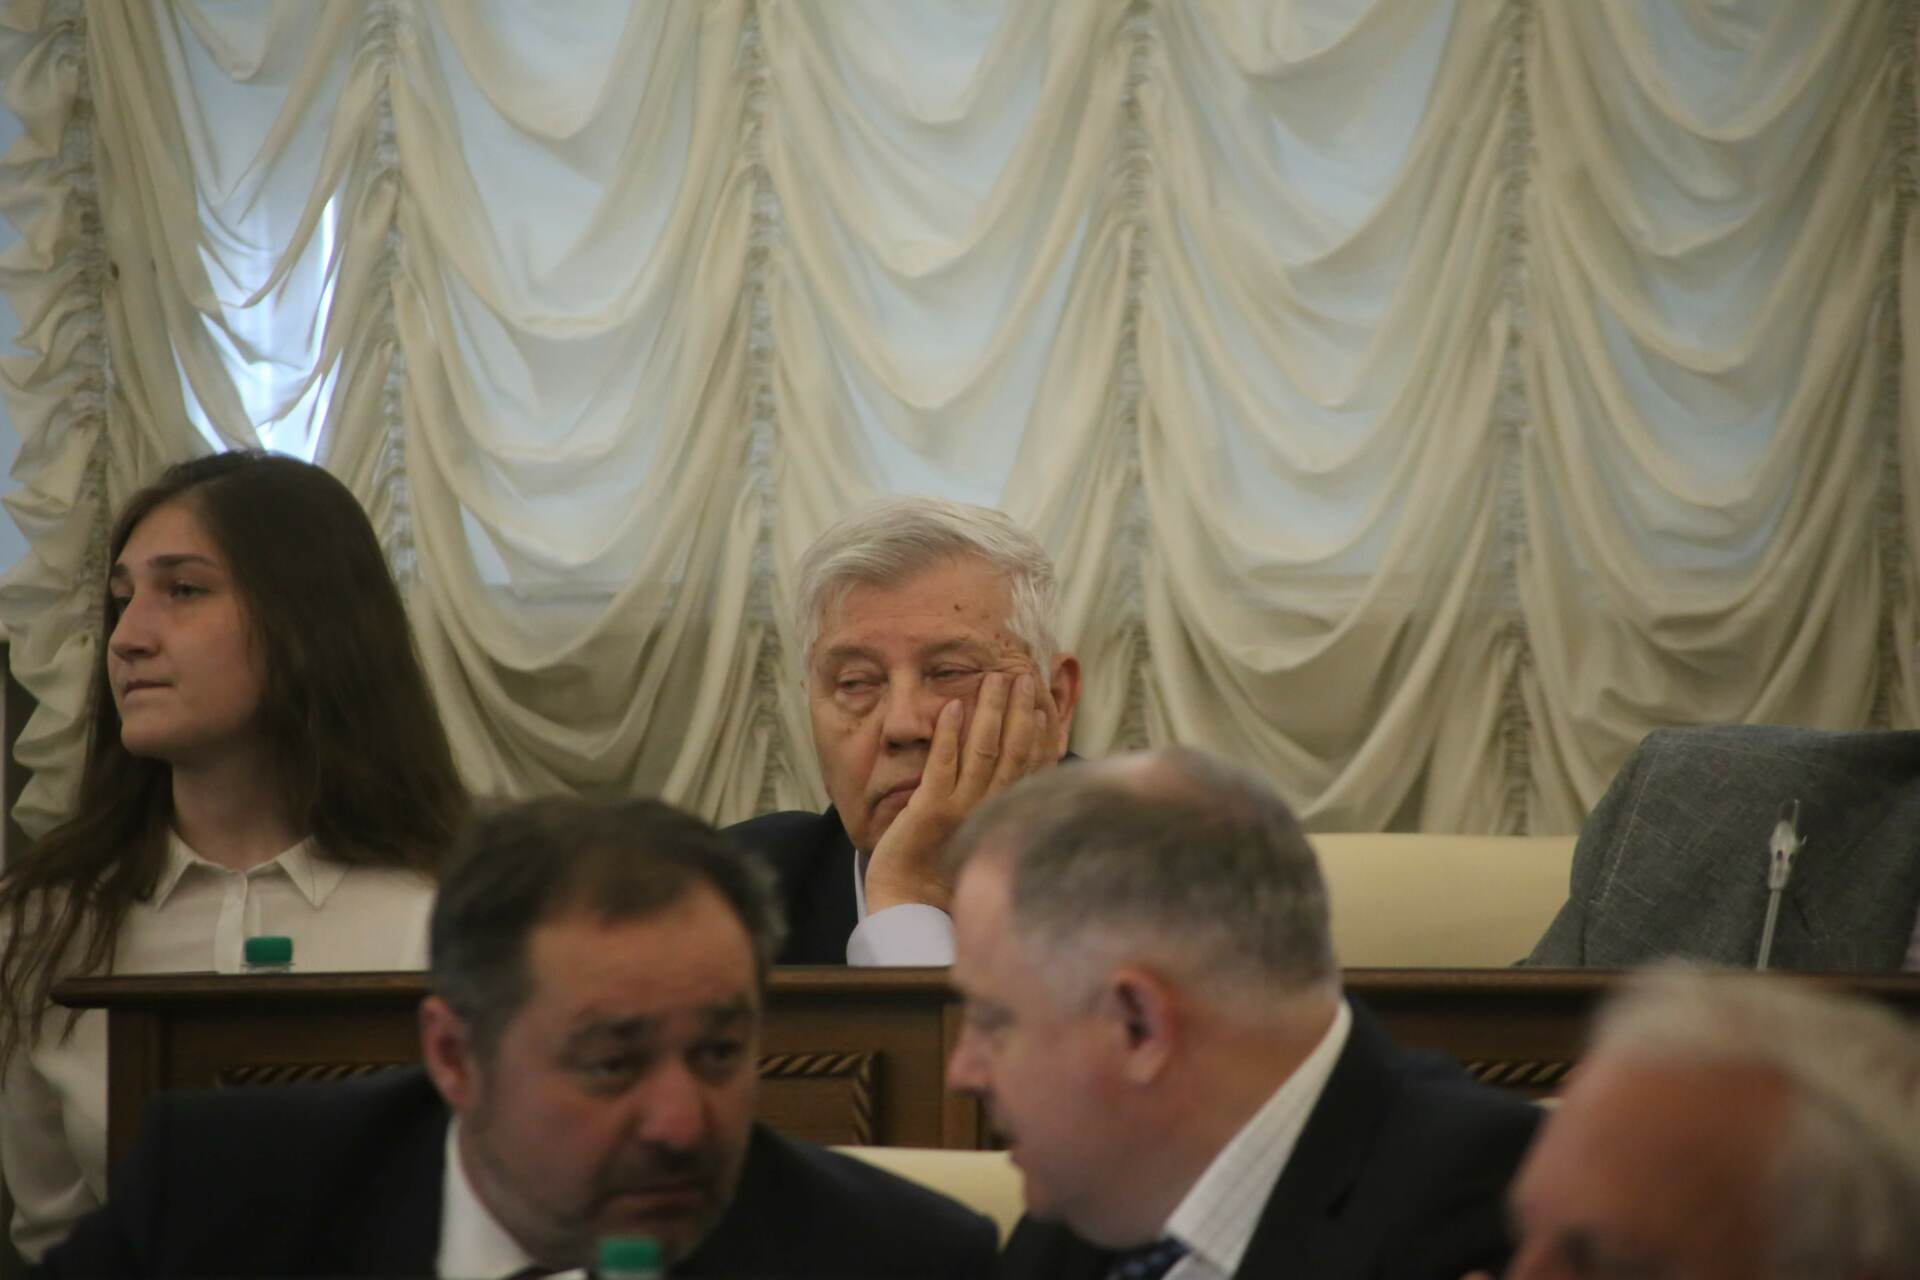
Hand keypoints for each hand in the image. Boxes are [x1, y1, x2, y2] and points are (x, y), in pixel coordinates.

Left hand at [864, 669, 1061, 913]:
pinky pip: (943, 765)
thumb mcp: (980, 833)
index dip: (1040, 732)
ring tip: (995, 678)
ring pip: (985, 750)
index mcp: (1007, 815)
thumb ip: (996, 805)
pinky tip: (953, 707)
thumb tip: (1008, 772)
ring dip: (991, 711)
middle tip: (1023, 676)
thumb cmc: (944, 870)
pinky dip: (949, 734)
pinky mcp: (931, 809)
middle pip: (1014, 751)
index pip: (1032, 767)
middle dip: (1020, 711)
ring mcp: (963, 808)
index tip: (1045, 702)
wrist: (910, 904)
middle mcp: (992, 809)